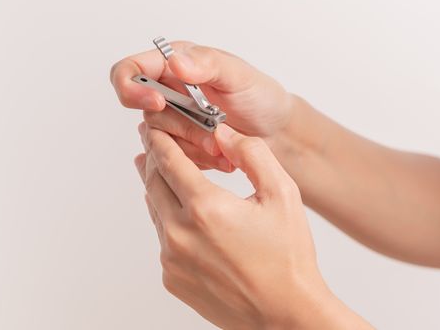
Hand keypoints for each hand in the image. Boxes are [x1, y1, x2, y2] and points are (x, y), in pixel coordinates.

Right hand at [111, 41, 293, 170]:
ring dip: (194, 145)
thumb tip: (175, 62)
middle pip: (147, 113)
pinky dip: (199, 159)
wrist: (276, 132)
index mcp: (174, 65)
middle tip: (213, 129)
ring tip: (223, 144)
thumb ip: (207, 64)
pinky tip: (221, 155)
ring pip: (160, 140)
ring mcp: (173, 121)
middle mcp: (168, 92)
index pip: (129, 71)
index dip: (132, 88)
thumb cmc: (260, 97)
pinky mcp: (179, 146)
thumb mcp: (238, 74)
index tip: (158, 102)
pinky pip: (173, 159)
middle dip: (181, 127)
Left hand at [134, 122, 357, 328]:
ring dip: (157, 187)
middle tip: (151, 143)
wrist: (284, 315)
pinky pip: (162, 239)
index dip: (158, 140)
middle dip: (152, 159)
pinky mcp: (171, 278)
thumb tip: (222, 134)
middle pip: (153, 183)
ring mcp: (172, 259)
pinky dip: (168, 220)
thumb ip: (252, 154)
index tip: (152, 128)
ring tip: (159, 171)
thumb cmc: (288, 257)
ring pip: (155, 210)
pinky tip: (182, 215)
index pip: (168, 161)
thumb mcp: (282, 194)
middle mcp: (180, 233)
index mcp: (206, 208)